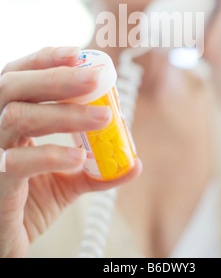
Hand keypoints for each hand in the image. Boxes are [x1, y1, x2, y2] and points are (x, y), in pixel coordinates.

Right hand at [0, 47, 141, 257]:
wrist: (8, 241)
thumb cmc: (31, 201)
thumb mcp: (68, 179)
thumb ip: (97, 167)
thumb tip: (134, 163)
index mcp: (11, 117)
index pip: (20, 75)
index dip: (45, 60)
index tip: (78, 54)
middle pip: (13, 85)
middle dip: (57, 77)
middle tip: (95, 78)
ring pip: (17, 116)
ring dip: (64, 113)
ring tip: (102, 118)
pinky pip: (18, 161)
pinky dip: (52, 155)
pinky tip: (78, 159)